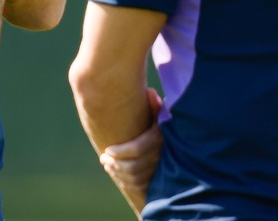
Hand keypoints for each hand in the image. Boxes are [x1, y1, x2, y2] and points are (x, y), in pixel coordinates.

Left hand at [100, 88, 163, 213]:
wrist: (174, 139)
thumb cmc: (159, 122)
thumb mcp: (159, 112)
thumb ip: (153, 104)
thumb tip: (149, 92)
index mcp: (159, 138)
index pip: (137, 149)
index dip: (120, 152)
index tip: (107, 150)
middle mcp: (161, 155)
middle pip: (134, 166)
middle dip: (115, 164)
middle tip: (103, 158)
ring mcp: (160, 168)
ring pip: (135, 177)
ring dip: (118, 172)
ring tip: (107, 164)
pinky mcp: (157, 177)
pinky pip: (140, 185)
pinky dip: (126, 181)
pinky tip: (116, 172)